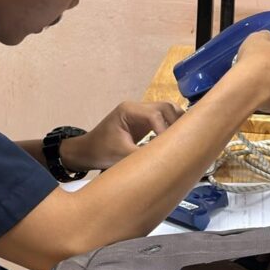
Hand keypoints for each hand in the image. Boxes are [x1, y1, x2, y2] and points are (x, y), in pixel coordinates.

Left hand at [63, 101, 183, 170]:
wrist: (87, 151)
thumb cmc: (100, 152)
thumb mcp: (120, 156)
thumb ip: (142, 156)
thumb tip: (164, 162)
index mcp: (128, 110)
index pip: (155, 115)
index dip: (165, 129)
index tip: (171, 146)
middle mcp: (136, 107)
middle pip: (165, 107)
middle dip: (176, 122)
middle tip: (182, 141)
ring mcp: (141, 112)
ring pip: (167, 110)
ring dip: (176, 123)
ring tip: (182, 140)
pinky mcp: (144, 120)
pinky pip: (163, 118)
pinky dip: (172, 126)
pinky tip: (176, 139)